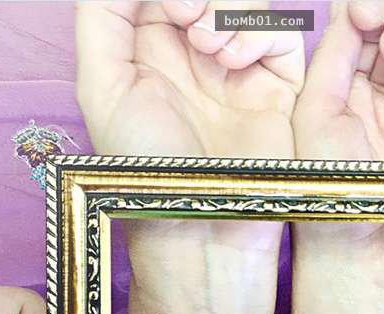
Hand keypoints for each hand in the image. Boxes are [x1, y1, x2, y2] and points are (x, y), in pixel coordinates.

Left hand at [76, 0, 303, 157]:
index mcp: (151, 51)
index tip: (173, 8)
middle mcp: (196, 56)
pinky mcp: (277, 88)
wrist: (203, 222)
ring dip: (229, 10)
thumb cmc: (148, 164)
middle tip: (190, 17)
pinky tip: (238, 62)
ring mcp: (239, 70)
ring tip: (213, 53)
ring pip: (247, 4)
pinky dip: (260, 32)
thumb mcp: (102, 86)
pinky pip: (280, 34)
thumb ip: (103, 16)